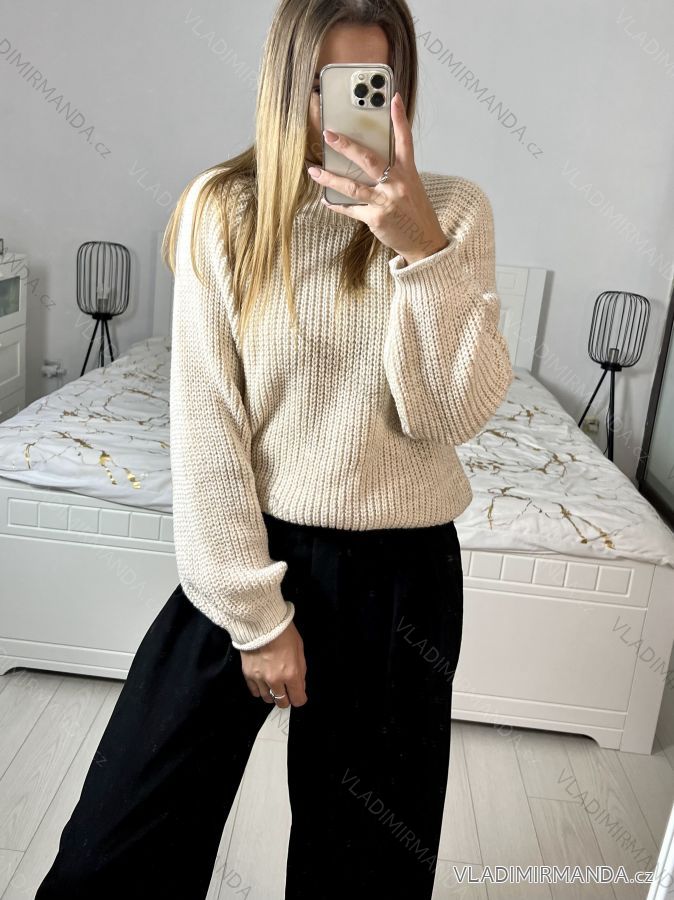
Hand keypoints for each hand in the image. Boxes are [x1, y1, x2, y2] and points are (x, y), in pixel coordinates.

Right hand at [239, 620, 307, 708]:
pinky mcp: (248, 675)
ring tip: (274, 685)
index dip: (300, 698)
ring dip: (272, 694)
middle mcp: (275, 680)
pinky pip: (255, 692)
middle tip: (286, 689)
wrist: (261, 622)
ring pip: (267, 699)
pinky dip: (260, 690)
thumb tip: (299, 684)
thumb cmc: (284, 633)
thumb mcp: (300, 650)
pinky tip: (263, 682)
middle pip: (282, 702)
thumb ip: (301, 670)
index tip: (298, 693)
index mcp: (291, 674)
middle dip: (286, 698)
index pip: (298, 699)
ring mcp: (260, 679)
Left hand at [306, 91, 449, 265]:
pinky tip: (326, 199)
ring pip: (353, 186)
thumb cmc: (415, 212)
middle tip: (328, 135)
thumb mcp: (411, 187)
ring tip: (314, 171)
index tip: (393, 98)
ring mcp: (386, 201)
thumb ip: (394, 173)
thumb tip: (368, 162)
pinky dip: (337, 205)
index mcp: (408, 172)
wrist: (424, 242)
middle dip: (346, 146)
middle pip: (368, 159)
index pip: (405, 140)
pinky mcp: (376, 218)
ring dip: (330, 178)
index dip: (399, 119)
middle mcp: (397, 184)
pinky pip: (352, 209)